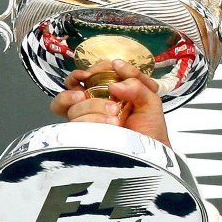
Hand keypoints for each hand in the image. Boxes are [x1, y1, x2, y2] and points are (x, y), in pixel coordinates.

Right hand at [49, 59, 171, 147]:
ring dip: (93, 105)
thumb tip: (114, 83)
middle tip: (86, 81)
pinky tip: (106, 124)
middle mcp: (94, 102)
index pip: (93, 73)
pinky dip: (90, 120)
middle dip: (75, 80)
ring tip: (115, 114)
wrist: (149, 154)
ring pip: (72, 104)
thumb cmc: (151, 129)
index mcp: (110, 90)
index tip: (99, 68)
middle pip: (70, 85)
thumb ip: (137, 84)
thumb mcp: (151, 100)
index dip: (92, 68)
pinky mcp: (82, 134)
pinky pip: (75, 123)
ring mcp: (86, 119)